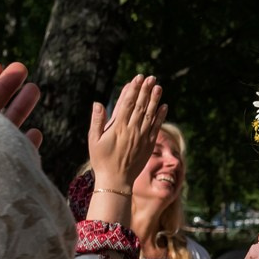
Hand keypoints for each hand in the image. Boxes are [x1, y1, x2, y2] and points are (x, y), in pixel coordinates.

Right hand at [88, 74, 165, 195]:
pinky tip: (164, 106)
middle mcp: (131, 130)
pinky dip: (160, 116)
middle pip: (140, 105)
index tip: (137, 78)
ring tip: (158, 87)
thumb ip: (97, 121)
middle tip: (151, 77)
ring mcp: (142, 137)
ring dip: (155, 100)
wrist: (116, 181)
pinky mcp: (148, 145)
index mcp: (117, 127)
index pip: (126, 103)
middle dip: (145, 90)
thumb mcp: (93, 140)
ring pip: (150, 114)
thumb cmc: (101, 160)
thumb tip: (98, 103)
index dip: (133, 89)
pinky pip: (156, 128)